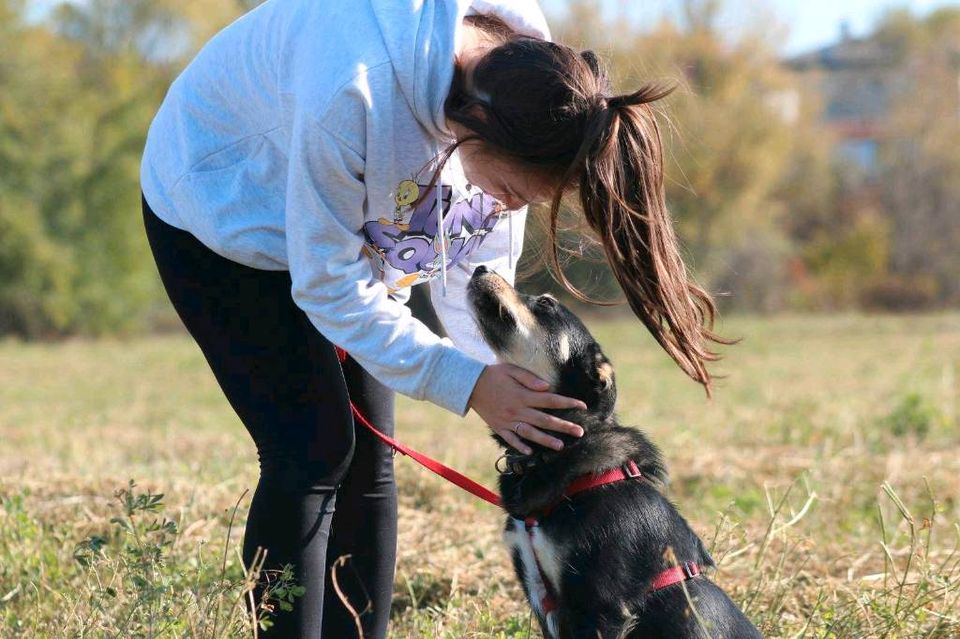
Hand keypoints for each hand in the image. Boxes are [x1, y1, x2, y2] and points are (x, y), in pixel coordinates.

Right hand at [468, 363, 585, 454]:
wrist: (470, 385)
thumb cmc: (494, 374)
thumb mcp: (511, 369)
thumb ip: (530, 378)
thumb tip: (547, 387)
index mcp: (523, 395)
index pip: (550, 400)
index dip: (567, 403)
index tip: (582, 405)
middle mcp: (517, 409)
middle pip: (545, 420)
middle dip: (564, 426)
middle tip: (580, 432)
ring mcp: (508, 420)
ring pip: (530, 432)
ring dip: (546, 440)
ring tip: (560, 446)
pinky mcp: (499, 427)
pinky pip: (511, 439)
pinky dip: (520, 446)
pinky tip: (531, 452)